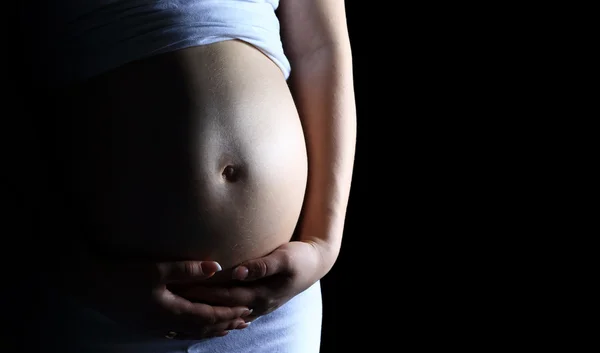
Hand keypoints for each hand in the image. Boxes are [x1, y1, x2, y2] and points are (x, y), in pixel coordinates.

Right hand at [65, 255, 252, 339]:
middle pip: (201, 328)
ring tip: (226, 330)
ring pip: (189, 333)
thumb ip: (187, 269)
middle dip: (224, 325)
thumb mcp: (156, 269)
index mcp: (170, 310)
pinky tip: (193, 332)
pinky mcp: (145, 325)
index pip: (207, 315)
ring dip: (210, 331)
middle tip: (244, 323)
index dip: (227, 314)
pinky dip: (191, 333)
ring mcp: (154, 327)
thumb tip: (217, 267)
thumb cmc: (123, 274)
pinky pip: (175, 334)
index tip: (245, 310)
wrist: (90, 285)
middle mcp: (164, 324)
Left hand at [174, 241, 328, 320]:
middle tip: (173, 296)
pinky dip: (216, 316)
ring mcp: (258, 307)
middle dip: (197, 303)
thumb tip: (239, 272)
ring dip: (204, 312)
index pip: (225, 296)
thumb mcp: (285, 258)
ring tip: (180, 309)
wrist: (315, 264)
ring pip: (225, 314)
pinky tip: (203, 316)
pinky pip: (232, 313)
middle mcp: (257, 305)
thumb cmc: (299, 257)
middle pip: (221, 307)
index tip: (182, 287)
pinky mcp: (257, 302)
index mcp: (262, 295)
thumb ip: (263, 265)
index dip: (203, 293)